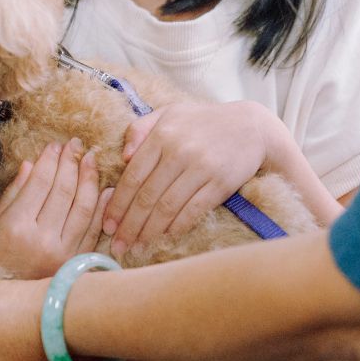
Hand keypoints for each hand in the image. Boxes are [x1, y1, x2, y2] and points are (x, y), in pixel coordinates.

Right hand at [0, 139, 113, 277]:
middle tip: (75, 144)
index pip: (40, 184)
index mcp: (16, 228)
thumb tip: (33, 165)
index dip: (49, 161)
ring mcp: (62, 254)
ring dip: (90, 180)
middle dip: (71, 163)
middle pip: (64, 192)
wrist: (5, 301)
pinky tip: (105, 189)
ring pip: (83, 208)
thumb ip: (14, 194)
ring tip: (90, 159)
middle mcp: (41, 241)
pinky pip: (94, 231)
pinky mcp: (76, 264)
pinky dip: (102, 209)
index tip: (54, 145)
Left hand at [103, 101, 277, 255]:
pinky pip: (193, 210)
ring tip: (136, 247)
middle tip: (116, 245)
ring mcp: (200, 168)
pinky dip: (177, 226)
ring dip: (149, 231)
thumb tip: (122, 157)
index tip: (107, 224)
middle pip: (147, 196)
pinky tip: (165, 237)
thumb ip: (140, 129)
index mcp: (162, 135)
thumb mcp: (169, 113)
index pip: (133, 176)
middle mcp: (179, 151)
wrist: (252, 126)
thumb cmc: (204, 121)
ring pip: (167, 207)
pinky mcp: (220, 183)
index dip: (118, 204)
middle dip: (128, 225)